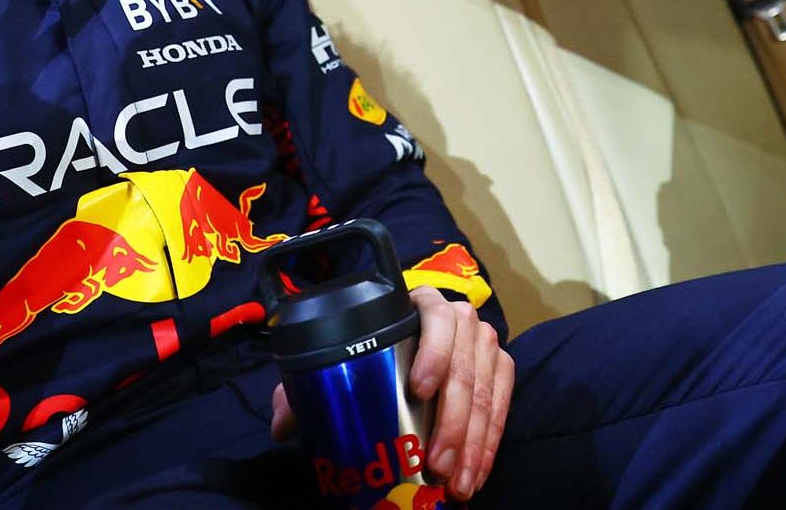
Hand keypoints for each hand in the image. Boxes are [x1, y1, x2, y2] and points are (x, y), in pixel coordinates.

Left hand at [272, 287, 513, 501]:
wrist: (414, 342)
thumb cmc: (369, 350)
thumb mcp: (336, 361)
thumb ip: (304, 387)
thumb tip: (283, 425)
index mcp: (421, 304)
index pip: (435, 320)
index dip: (433, 352)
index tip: (418, 390)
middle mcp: (461, 318)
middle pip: (464, 368)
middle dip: (453, 422)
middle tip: (436, 465)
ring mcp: (485, 343)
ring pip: (486, 393)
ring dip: (474, 442)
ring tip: (457, 482)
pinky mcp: (501, 369)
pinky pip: (503, 406)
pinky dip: (490, 444)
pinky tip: (475, 473)